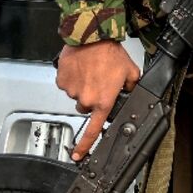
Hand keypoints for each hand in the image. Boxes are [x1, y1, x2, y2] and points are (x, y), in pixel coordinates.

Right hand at [56, 40, 139, 160]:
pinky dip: (74, 78)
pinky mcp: (61, 81)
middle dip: (92, 98)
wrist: (91, 38)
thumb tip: (129, 92)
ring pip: (77, 94)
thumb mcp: (131, 72)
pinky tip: (82, 68)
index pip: (93, 129)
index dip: (85, 145)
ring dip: (83, 86)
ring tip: (92, 71)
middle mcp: (85, 99)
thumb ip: (130, 87)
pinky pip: (67, 84)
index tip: (78, 154)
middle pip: (86, 107)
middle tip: (99, 82)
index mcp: (103, 101)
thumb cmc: (110, 53)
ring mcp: (71, 91)